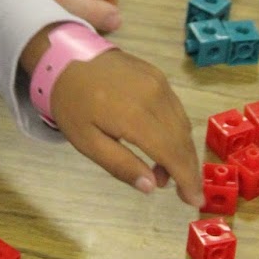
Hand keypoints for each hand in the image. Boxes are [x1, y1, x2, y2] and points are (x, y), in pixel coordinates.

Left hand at [47, 48, 200, 207]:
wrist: (64, 57)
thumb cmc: (72, 103)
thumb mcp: (86, 141)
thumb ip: (120, 165)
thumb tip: (151, 186)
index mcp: (135, 115)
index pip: (172, 153)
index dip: (187, 179)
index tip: (195, 200)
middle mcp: (154, 95)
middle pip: (182, 139)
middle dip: (186, 169)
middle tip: (180, 191)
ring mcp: (158, 81)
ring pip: (182, 123)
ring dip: (180, 150)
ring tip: (160, 170)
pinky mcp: (157, 74)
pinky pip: (175, 108)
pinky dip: (175, 130)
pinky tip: (160, 142)